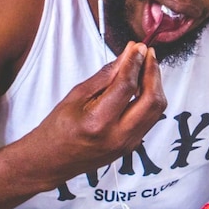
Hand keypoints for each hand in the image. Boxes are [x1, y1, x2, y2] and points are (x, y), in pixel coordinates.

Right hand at [31, 41, 165, 182]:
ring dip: (155, 85)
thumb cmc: (58, 128)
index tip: (137, 46)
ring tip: (146, 66)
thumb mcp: (76, 96)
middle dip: (152, 71)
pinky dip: (150, 99)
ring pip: (156, 110)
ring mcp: (127, 144)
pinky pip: (150, 119)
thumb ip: (105, 76)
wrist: (51, 161)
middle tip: (147, 53)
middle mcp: (118, 136)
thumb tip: (126, 56)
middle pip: (151, 99)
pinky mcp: (131, 146)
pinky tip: (142, 86)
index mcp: (98, 121)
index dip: (135, 62)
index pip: (127, 86)